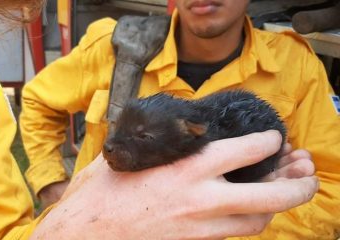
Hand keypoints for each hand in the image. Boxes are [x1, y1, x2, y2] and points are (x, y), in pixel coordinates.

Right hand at [31, 130, 318, 239]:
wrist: (82, 237)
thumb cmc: (97, 196)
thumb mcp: (124, 157)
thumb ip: (153, 145)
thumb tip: (166, 129)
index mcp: (183, 171)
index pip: (242, 152)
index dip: (266, 142)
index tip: (274, 137)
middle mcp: (198, 201)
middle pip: (266, 197)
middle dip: (296, 185)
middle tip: (308, 172)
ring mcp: (198, 228)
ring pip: (256, 222)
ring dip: (278, 207)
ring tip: (288, 191)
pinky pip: (233, 235)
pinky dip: (250, 221)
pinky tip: (252, 210)